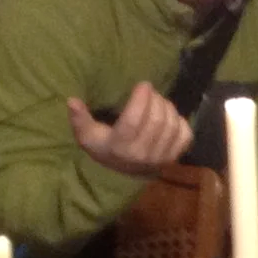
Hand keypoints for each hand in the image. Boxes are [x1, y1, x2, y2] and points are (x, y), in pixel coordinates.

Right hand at [67, 81, 192, 177]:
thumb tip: (71, 100)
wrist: (125, 173)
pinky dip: (180, 120)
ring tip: (159, 100)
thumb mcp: (87, 136)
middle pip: (156, 121)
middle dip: (155, 100)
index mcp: (120, 147)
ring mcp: (162, 157)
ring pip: (171, 126)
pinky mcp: (175, 157)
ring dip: (167, 107)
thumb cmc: (105, 148)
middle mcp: (143, 154)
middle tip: (151, 91)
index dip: (140, 100)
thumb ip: (79, 118)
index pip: (133, 121)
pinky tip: (170, 115)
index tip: (143, 85)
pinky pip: (185, 135)